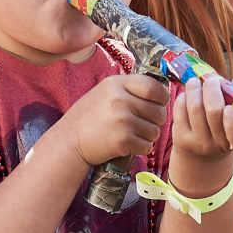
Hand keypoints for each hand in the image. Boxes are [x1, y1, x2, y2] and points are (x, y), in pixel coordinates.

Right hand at [54, 72, 168, 167]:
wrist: (69, 140)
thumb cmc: (89, 117)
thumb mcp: (105, 92)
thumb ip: (129, 89)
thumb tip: (160, 92)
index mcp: (117, 84)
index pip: (154, 87)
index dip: (162, 97)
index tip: (160, 104)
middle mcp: (120, 99)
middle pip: (159, 111)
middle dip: (156, 121)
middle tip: (143, 124)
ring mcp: (122, 120)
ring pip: (155, 131)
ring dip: (148, 136)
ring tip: (132, 134)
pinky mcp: (123, 140)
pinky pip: (147, 146)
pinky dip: (141, 148)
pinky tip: (128, 145)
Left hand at [166, 74, 232, 196]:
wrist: (202, 153)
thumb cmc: (226, 125)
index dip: (232, 121)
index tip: (229, 107)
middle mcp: (219, 144)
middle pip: (213, 112)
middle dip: (211, 89)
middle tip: (211, 80)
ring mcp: (199, 143)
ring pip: (195, 108)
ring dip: (194, 89)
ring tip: (195, 82)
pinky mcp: (181, 138)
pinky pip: (180, 111)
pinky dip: (183, 97)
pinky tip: (187, 95)